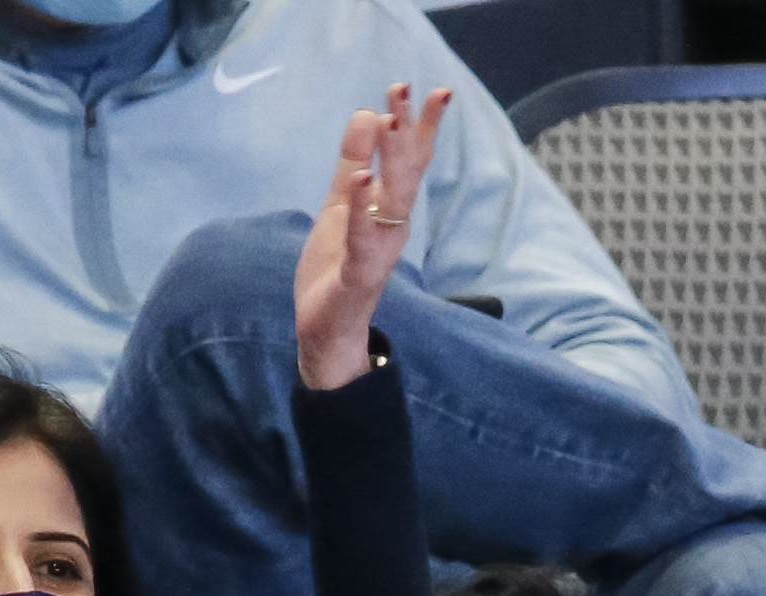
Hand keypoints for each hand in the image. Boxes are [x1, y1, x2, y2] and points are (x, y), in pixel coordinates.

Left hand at [295, 82, 449, 390]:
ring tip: (388, 123)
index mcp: (389, 210)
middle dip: (407, 131)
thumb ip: (352, 162)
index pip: (411, 161)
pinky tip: (362, 182)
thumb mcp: (340, 205)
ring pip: (390, 203)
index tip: (436, 90)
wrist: (328, 334)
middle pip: (405, 174)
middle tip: (404, 91)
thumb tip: (367, 113)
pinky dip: (362, 212)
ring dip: (391, 163)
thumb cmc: (337, 270)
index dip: (422, 126)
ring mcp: (378, 252)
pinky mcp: (358, 276)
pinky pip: (362, 240)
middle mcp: (392, 228)